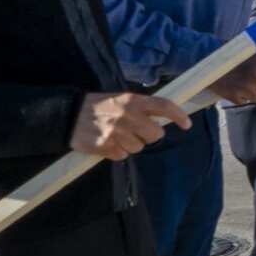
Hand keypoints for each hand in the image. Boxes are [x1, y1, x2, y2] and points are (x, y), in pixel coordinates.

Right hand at [71, 92, 189, 160]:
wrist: (68, 114)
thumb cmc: (99, 106)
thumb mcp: (121, 99)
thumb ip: (141, 107)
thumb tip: (164, 119)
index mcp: (132, 100)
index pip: (163, 105)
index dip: (178, 115)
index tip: (187, 124)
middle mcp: (126, 115)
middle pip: (155, 134)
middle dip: (149, 135)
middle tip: (136, 130)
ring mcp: (116, 132)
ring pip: (139, 147)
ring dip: (130, 144)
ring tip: (116, 134)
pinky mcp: (105, 146)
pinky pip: (122, 155)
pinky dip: (117, 152)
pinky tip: (107, 142)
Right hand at [206, 55, 255, 105]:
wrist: (205, 59)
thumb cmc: (231, 53)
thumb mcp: (251, 50)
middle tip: (255, 80)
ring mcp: (246, 87)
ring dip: (253, 93)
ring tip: (243, 82)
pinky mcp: (234, 96)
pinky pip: (244, 102)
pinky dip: (240, 97)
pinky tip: (234, 87)